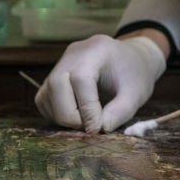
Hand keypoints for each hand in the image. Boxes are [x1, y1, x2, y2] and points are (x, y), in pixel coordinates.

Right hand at [35, 34, 165, 132]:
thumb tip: (100, 129)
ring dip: (61, 116)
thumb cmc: (135, 75)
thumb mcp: (136, 94)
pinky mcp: (54, 75)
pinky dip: (55, 112)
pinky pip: (44, 97)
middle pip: (56, 84)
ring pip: (46, 93)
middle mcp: (74, 53)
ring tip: (85, 122)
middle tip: (89, 128)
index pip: (81, 79)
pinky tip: (76, 116)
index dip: (86, 108)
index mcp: (97, 49)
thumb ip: (120, 112)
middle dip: (69, 114)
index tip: (97, 129)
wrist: (132, 59)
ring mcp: (61, 63)